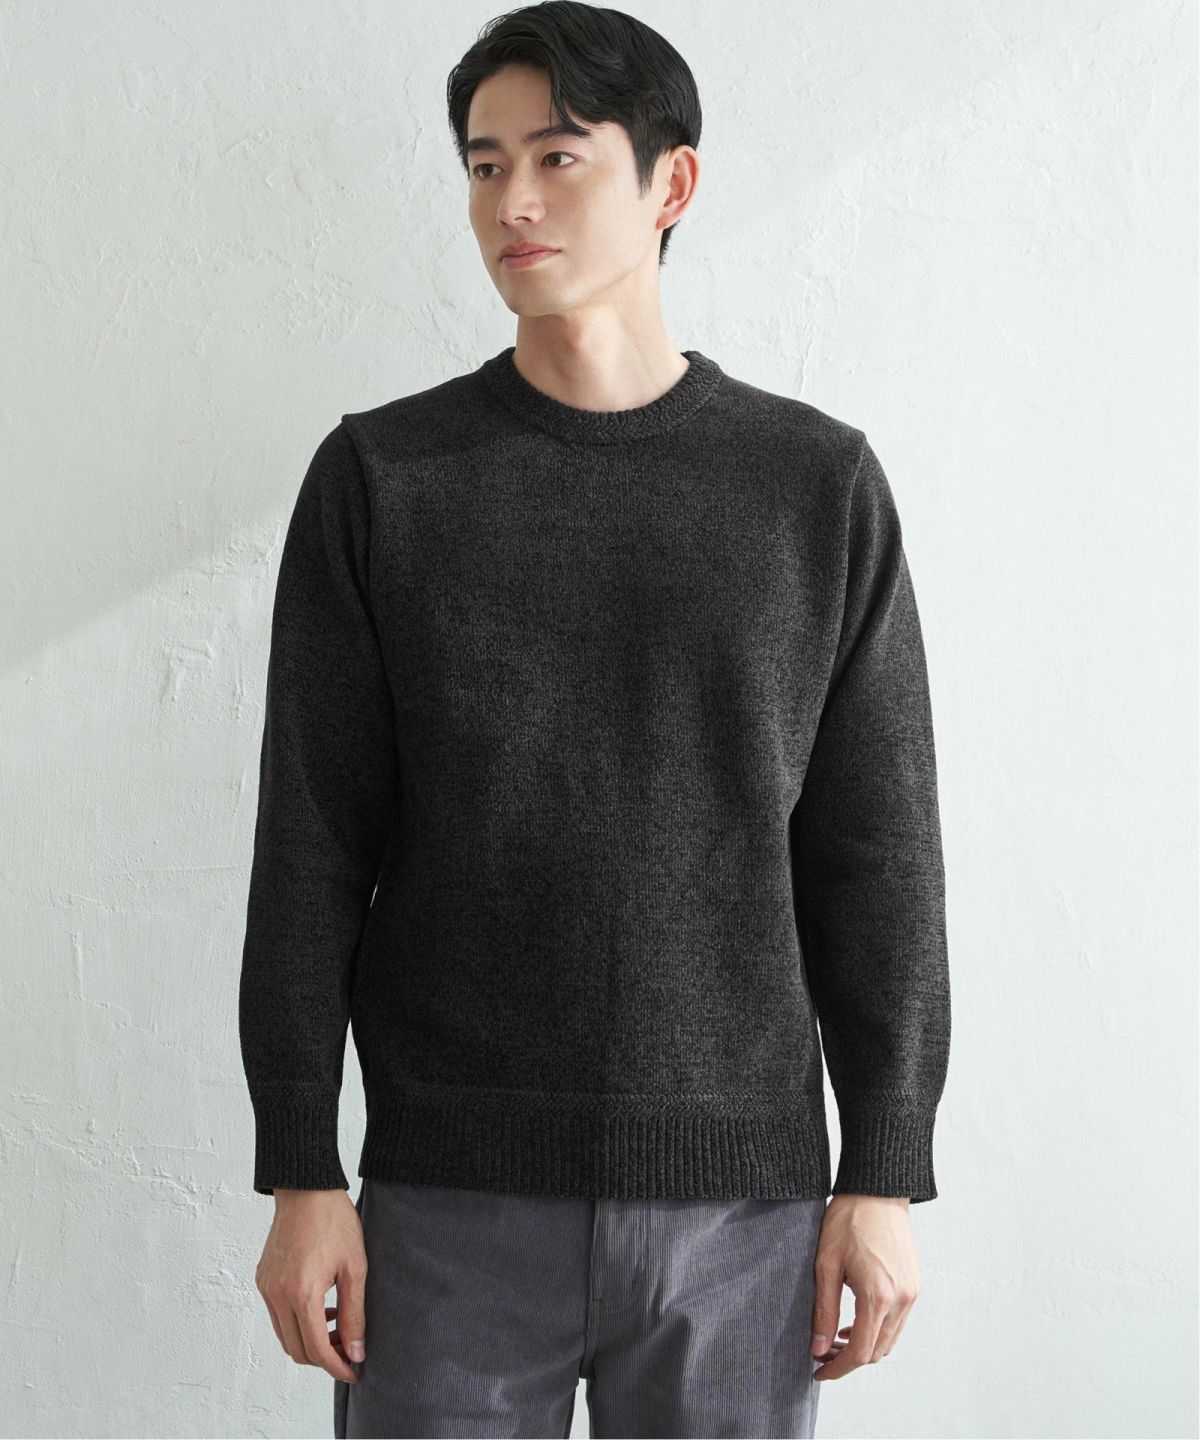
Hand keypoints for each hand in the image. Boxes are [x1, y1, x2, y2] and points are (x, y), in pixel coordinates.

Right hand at [254, 1188, 366, 1384]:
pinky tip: (323, 1306)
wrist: (306, 1189)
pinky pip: (278, 1316)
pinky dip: (298, 1322)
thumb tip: (357, 1352)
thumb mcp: (355, 1267)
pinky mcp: (262, 1279)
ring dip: (311, 1341)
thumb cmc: (335, 1222)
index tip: (355, 1371)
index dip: (337, 1366)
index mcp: (302, 1293)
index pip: (317, 1349)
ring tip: (340, 1324)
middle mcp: (277, 1295)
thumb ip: (356, 1313)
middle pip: (297, 1350)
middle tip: (351, 1348)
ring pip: (285, 1336)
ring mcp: (266, 1288)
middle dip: (325, 1357)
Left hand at [810, 1194, 921, 1381]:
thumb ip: (823, 1310)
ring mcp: (912, 1292)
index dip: (838, 1368)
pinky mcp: (915, 1284)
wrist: (877, 1190)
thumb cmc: (849, 1219)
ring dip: (865, 1345)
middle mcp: (901, 1299)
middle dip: (849, 1359)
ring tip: (835, 1337)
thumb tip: (818, 1347)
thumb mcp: (826, 1264)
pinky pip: (898, 1321)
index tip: (818, 1372)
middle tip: (822, 1353)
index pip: (860, 1352)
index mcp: (878, 1296)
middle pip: (877, 1351)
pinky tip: (856, 1320)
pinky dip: (878, 1329)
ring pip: (890, 1339)